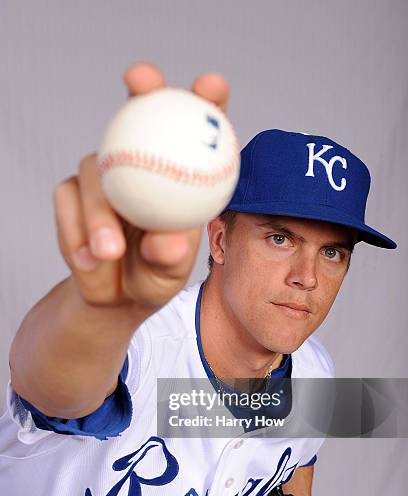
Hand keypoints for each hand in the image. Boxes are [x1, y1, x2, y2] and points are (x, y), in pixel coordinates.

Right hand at [53, 63, 229, 311]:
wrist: (111, 296)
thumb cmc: (151, 276)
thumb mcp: (166, 275)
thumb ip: (167, 258)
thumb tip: (167, 242)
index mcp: (177, 176)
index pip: (197, 132)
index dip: (207, 100)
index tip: (212, 84)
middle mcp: (140, 163)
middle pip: (140, 114)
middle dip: (144, 87)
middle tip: (142, 79)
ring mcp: (103, 175)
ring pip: (95, 168)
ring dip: (99, 210)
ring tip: (108, 251)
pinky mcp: (71, 192)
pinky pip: (68, 201)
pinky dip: (76, 232)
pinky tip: (89, 260)